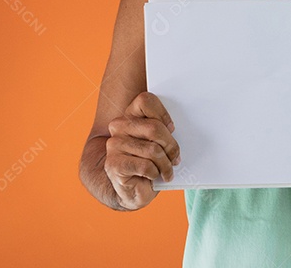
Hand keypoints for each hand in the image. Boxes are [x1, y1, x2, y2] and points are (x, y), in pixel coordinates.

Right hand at [104, 91, 180, 209]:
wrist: (134, 190)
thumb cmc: (150, 163)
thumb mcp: (159, 141)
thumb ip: (162, 129)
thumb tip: (175, 128)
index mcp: (130, 115)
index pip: (145, 100)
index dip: (163, 114)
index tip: (172, 129)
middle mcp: (118, 126)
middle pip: (154, 127)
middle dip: (170, 145)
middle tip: (176, 157)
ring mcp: (114, 145)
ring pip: (153, 150)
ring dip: (166, 164)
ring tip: (168, 170)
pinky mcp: (114, 164)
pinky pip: (146, 166)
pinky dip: (156, 174)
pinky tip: (155, 177)